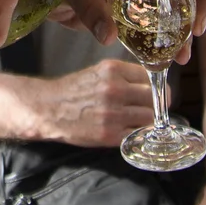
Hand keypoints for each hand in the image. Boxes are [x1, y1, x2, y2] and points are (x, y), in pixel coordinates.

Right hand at [24, 61, 155, 146]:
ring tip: (139, 120)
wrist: (49, 108)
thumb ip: (124, 76)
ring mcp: (113, 113)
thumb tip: (152, 85)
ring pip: (150, 117)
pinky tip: (131, 130)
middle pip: (155, 98)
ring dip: (149, 120)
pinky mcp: (110, 134)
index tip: (154, 93)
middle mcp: (115, 89)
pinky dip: (139, 134)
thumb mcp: (98, 72)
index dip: (155, 86)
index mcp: (113, 70)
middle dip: (156, 104)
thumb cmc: (74, 90)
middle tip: (151, 109)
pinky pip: (138, 134)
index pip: (151, 77)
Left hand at [57, 0, 205, 54]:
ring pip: (183, 2)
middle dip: (201, 2)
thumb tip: (107, 35)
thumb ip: (91, 10)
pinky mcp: (142, 10)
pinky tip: (171, 57)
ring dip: (189, 26)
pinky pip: (166, 22)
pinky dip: (172, 39)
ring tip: (184, 51)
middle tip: (197, 27)